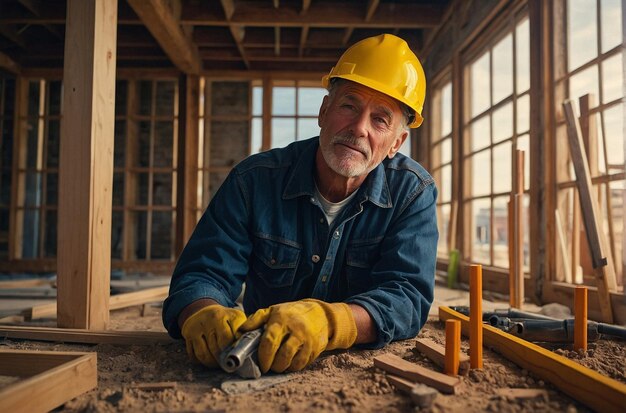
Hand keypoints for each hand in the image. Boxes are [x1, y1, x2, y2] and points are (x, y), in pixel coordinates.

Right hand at [181, 304, 245, 367]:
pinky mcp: (187, 334)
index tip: (236, 356)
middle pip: (216, 348)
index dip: (232, 351)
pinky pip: (193, 354)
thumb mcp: (236, 318)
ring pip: (203, 353)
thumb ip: (245, 329)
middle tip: (227, 363)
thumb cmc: (224, 318)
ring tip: (217, 363)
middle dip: (222, 359)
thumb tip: (247, 346)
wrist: (203, 309)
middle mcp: (209, 320)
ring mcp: (197, 327)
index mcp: (224, 315)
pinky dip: (200, 361)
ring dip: (211, 363)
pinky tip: (207, 359)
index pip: (228, 339)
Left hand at [239, 299, 356, 372]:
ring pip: (293, 362)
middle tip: (268, 367)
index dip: (263, 356)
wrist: (320, 314)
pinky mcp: (315, 348)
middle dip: (273, 365)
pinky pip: (302, 364)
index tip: (260, 363)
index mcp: (281, 319)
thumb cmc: (292, 313)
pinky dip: (293, 367)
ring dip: (282, 368)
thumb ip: (256, 319)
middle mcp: (296, 329)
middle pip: (282, 355)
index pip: (269, 341)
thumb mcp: (273, 310)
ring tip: (277, 365)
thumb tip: (240, 331)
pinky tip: (289, 363)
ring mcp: (307, 339)